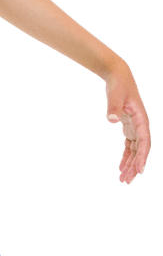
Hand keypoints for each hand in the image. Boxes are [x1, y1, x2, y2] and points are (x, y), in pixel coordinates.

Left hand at [104, 60, 150, 183]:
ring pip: (135, 150)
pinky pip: (129, 146)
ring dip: (130, 164)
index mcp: (141, 119)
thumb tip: (111, 119)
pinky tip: (121, 167)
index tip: (140, 170)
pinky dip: (126, 156)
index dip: (143, 157)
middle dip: (135, 166)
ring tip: (124, 179)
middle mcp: (141, 125)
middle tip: (127, 181)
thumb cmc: (118, 84)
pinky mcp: (128, 126)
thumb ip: (113, 107)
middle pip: (140, 150)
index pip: (145, 142)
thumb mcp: (114, 94)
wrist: (117, 75)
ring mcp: (135, 126)